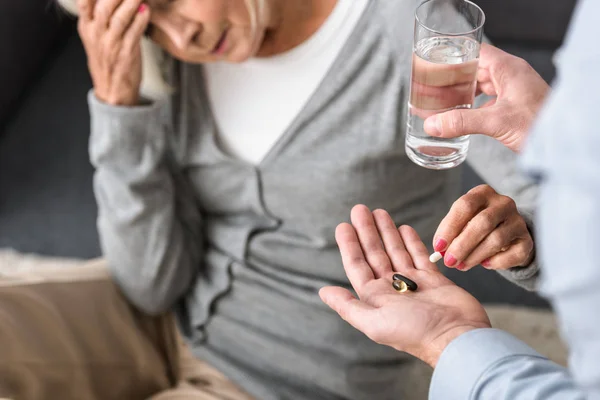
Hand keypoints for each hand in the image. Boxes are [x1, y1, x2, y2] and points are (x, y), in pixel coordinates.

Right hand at [77, 0, 149, 104]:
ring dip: (131, 2)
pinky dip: (140, 19)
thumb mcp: (96, 38)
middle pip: (104, 6)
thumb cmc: (108, 61)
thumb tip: (109, 1)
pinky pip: (134, 33)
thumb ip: (98, 17)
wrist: (113, 90)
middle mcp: (96, 34)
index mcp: (87, 27)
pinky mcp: (126, 53)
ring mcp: (111, 44)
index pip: (84, 2)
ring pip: (119, 18)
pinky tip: (146, 9)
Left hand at [320, 205, 489, 367]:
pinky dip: (411, 241)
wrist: (457, 337)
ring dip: (387, 232)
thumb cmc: (415, 333)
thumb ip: (347, 305)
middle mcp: (392, 289)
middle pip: (375, 254)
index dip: (349, 245)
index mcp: (376, 298)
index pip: (357, 265)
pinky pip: (419, 255)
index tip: (343, 225)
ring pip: (396, 251)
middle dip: (367, 231)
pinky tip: (403, 227)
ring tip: (379, 211)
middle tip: (360, 209)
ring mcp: (413, 283)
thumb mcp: (374, 322)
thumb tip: (322, 291)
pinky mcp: (434, 279)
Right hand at [423, 43, 549, 152]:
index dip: (456, 57)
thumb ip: (462, 122)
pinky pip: (490, 100)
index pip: (476, 52)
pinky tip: (463, 115)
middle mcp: (512, 75)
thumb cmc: (540, 125)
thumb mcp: (496, 122)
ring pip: (482, 86)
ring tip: (444, 102)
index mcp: (508, 68)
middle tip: (434, 87)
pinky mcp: (515, 105)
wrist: (563, 144)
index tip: (437, 64)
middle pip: (476, 69)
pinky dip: (474, 105)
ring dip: (464, 93)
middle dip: (455, 79)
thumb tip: (433, 124)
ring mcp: (514, 90)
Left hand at [433, 185, 533, 270]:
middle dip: (462, 245)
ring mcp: (518, 221)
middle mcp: (503, 203)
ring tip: (462, 265)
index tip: (438, 246)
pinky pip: (512, 254)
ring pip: (496, 239)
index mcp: (483, 193)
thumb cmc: (478, 225)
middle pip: (482, 223)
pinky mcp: (527, 239)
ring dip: (475, 256)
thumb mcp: (464, 221)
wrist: (508, 233)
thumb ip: (451, 232)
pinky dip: (496, 262)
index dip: (450, 227)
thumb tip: (440, 249)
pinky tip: (485, 264)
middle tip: (449, 261)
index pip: (465, 206)